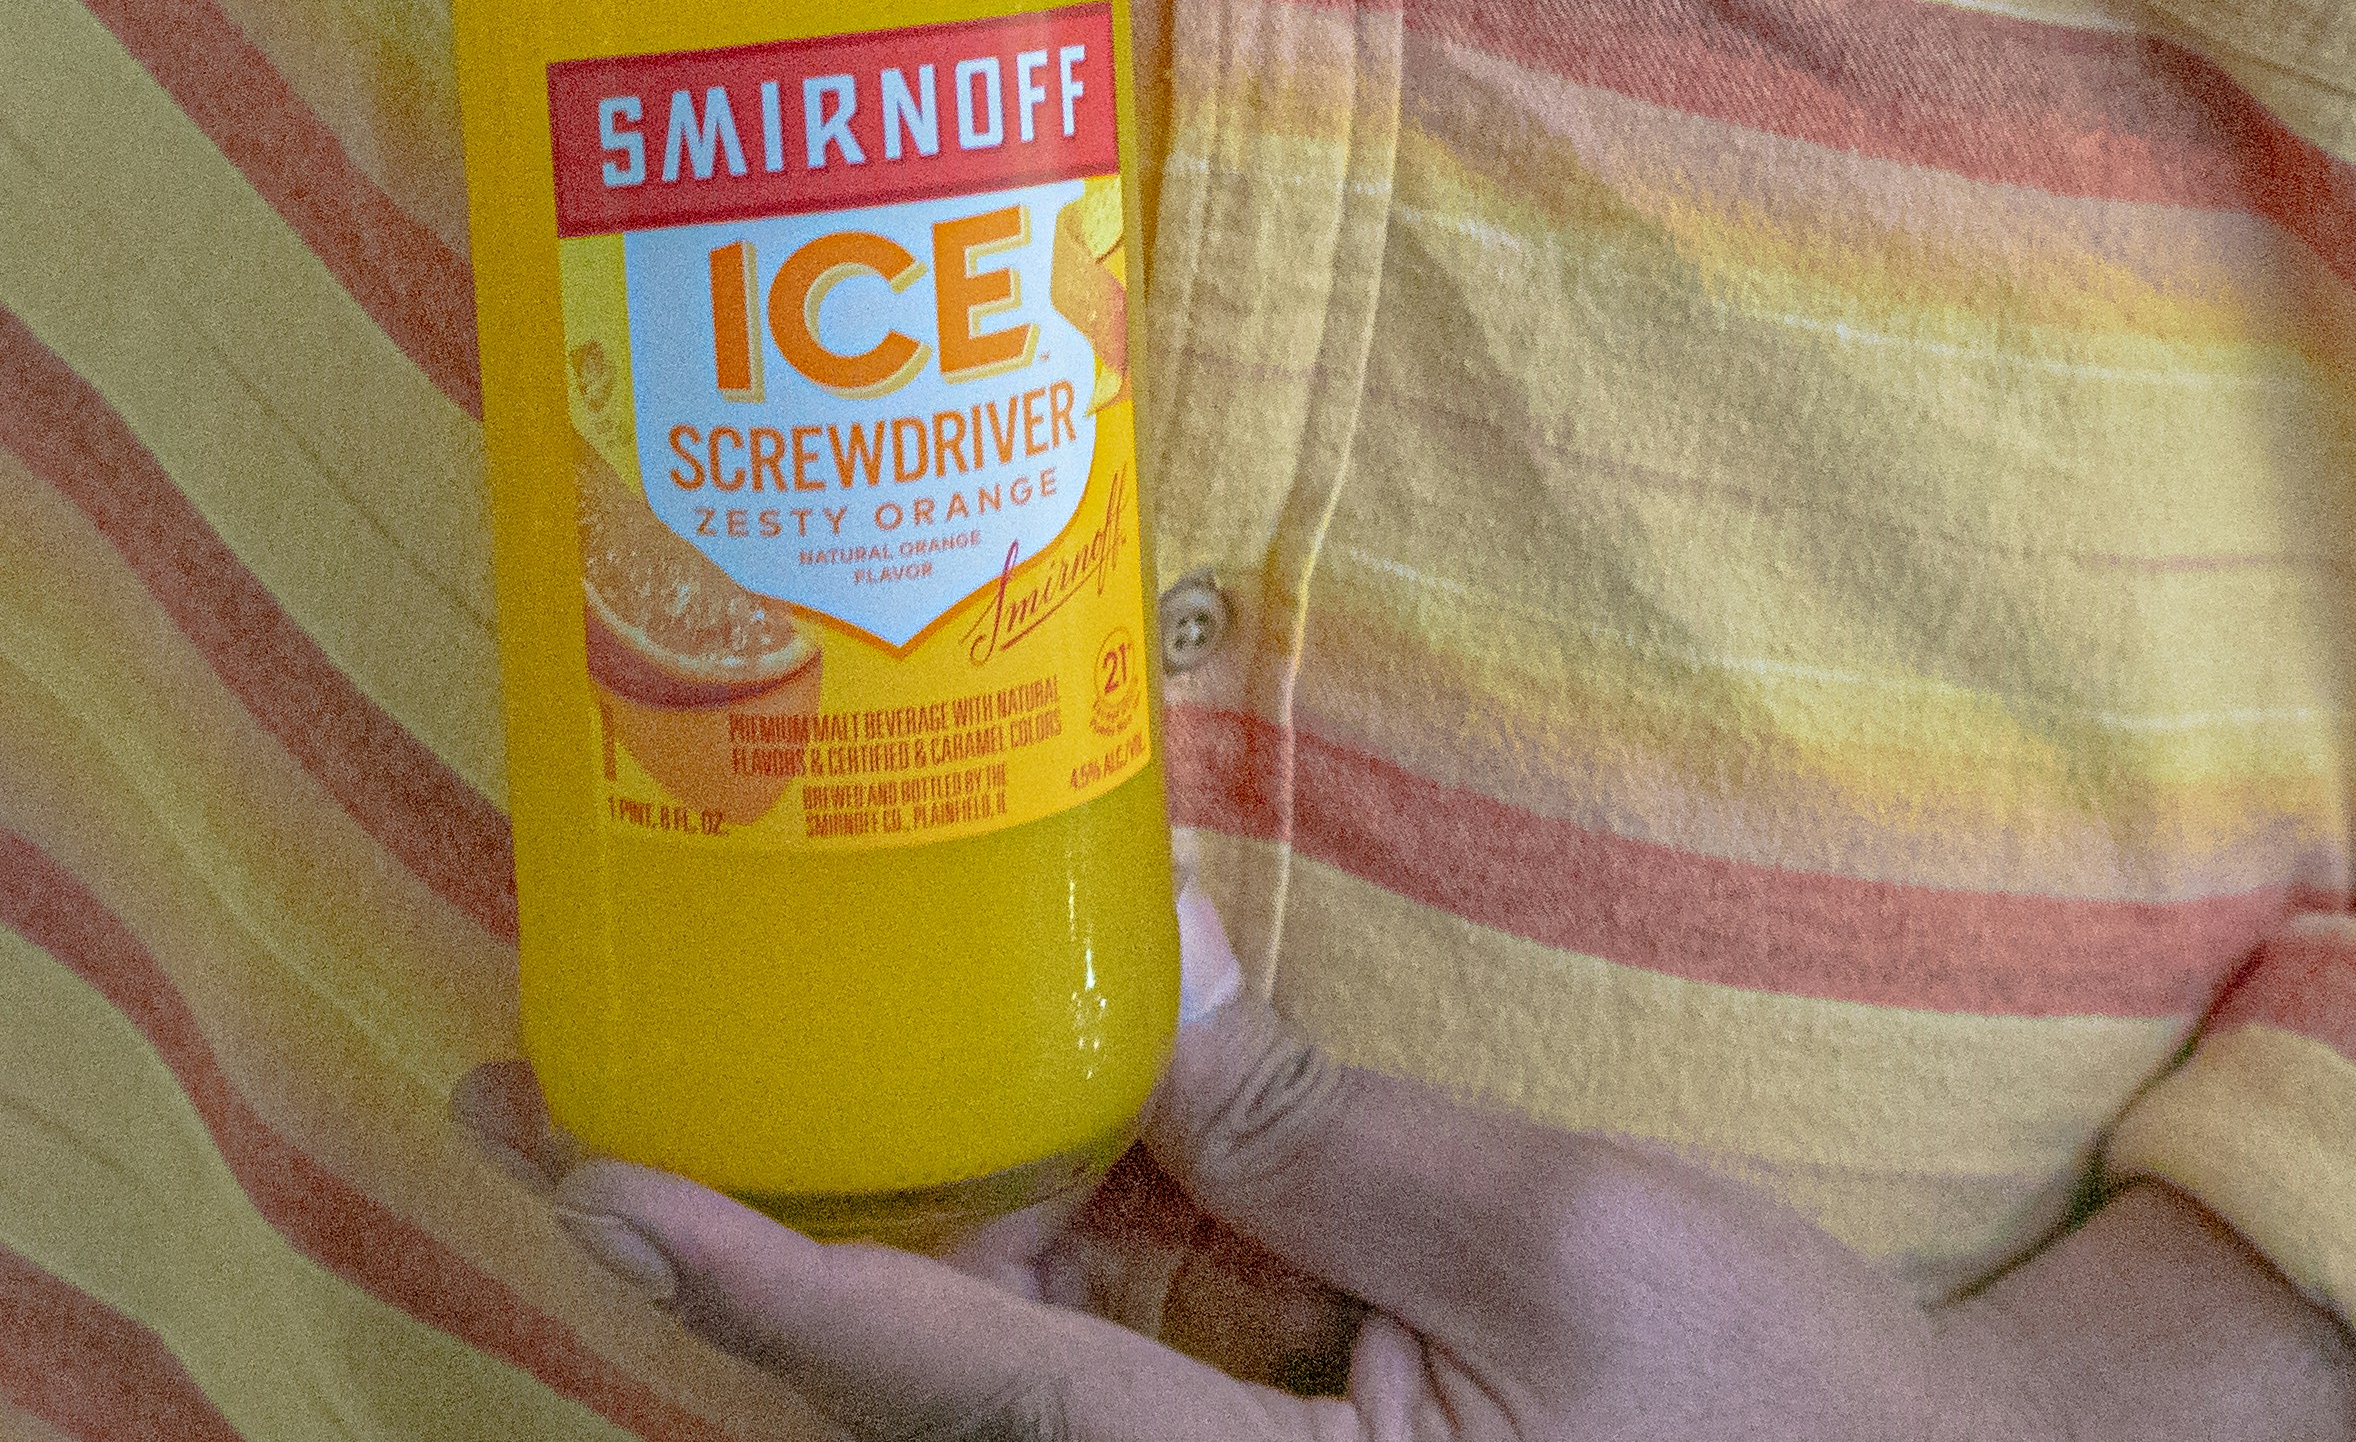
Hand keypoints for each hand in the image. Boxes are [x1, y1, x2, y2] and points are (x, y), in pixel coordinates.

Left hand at [466, 891, 2355, 1441]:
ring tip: (767, 1075)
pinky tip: (1007, 1133)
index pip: (934, 1377)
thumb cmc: (1773, 1410)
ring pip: (1007, 1378)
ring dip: (901, 1233)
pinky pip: (1111, 1381)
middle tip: (582, 1101)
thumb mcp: (1550, 1235)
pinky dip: (1044, 1258)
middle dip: (761, 1238)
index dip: (744, 1266)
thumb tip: (1125, 959)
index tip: (582, 1166)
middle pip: (926, 1385)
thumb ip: (1310, 1126)